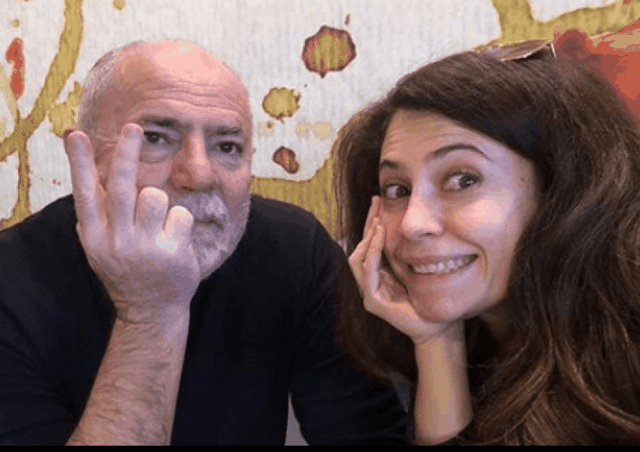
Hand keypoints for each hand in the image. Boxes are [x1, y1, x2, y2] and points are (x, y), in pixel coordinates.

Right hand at [64, 124, 200, 323]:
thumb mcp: (103, 245)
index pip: (84, 193)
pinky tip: (174, 240)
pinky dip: (180, 221)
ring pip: (155, 197)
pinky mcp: (172, 254)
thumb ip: (99, 213)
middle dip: (126, 154)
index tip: (76, 134)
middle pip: (121, 188)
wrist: (151, 311)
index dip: (80, 163)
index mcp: (95, 237)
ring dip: (159, 201)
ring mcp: (145, 249)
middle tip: (134, 127)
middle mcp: (117, 242)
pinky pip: (181, 214)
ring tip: (157, 225)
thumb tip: (91, 169)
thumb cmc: (127, 268)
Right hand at [348, 196, 457, 345]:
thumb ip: (406, 253)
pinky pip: (368, 272)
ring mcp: (369, 293)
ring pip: (357, 258)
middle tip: (376, 202)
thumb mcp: (416, 269)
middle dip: (367, 223)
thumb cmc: (430, 299)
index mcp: (379, 274)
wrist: (437, 328)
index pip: (368, 244)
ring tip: (378, 221)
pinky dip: (372, 253)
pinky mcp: (373, 301)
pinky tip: (379, 238)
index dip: (371, 222)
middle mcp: (369, 282)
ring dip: (367, 237)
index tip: (378, 201)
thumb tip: (408, 225)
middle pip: (359, 247)